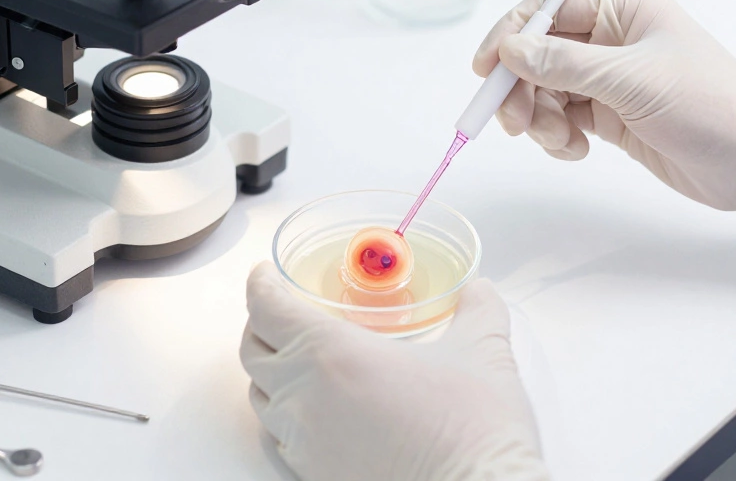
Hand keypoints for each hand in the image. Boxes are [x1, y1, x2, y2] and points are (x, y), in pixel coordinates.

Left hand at [240, 262, 548, 480]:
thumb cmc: (474, 430)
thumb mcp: (483, 353)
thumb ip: (478, 311)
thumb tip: (480, 290)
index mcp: (332, 352)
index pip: (268, 308)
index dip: (261, 285)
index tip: (265, 275)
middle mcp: (305, 396)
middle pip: (252, 351)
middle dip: (260, 325)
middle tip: (279, 312)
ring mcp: (304, 442)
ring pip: (260, 397)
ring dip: (269, 372)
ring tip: (294, 360)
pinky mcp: (313, 476)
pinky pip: (278, 438)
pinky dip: (283, 416)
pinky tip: (311, 412)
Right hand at [473, 0, 735, 232]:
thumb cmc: (709, 104)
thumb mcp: (632, 80)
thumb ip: (564, 65)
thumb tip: (509, 50)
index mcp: (625, 9)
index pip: (551, 8)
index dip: (512, 33)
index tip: (485, 68)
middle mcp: (614, 39)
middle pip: (540, 53)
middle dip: (521, 87)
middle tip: (514, 123)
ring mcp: (612, 79)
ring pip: (546, 90)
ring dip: (539, 117)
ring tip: (560, 142)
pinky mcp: (612, 116)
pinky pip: (563, 118)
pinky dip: (559, 135)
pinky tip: (577, 151)